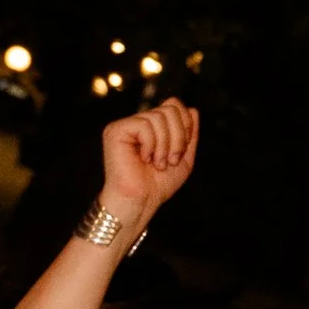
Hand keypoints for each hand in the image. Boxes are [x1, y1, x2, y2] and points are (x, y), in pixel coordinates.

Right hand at [100, 97, 198, 223]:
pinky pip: (144, 124)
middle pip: (170, 108)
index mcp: (153, 127)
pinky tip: (144, 159)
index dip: (185, 126)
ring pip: (158, 116)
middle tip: (171, 160)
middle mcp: (138, 122)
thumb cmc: (158, 185)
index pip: (174, 106)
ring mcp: (126, 125)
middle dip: (178, 136)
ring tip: (158, 163)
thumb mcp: (183, 157)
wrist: (141, 202)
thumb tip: (193, 109)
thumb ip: (190, 134)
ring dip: (165, 144)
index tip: (180, 152)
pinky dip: (151, 144)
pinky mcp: (115, 131)